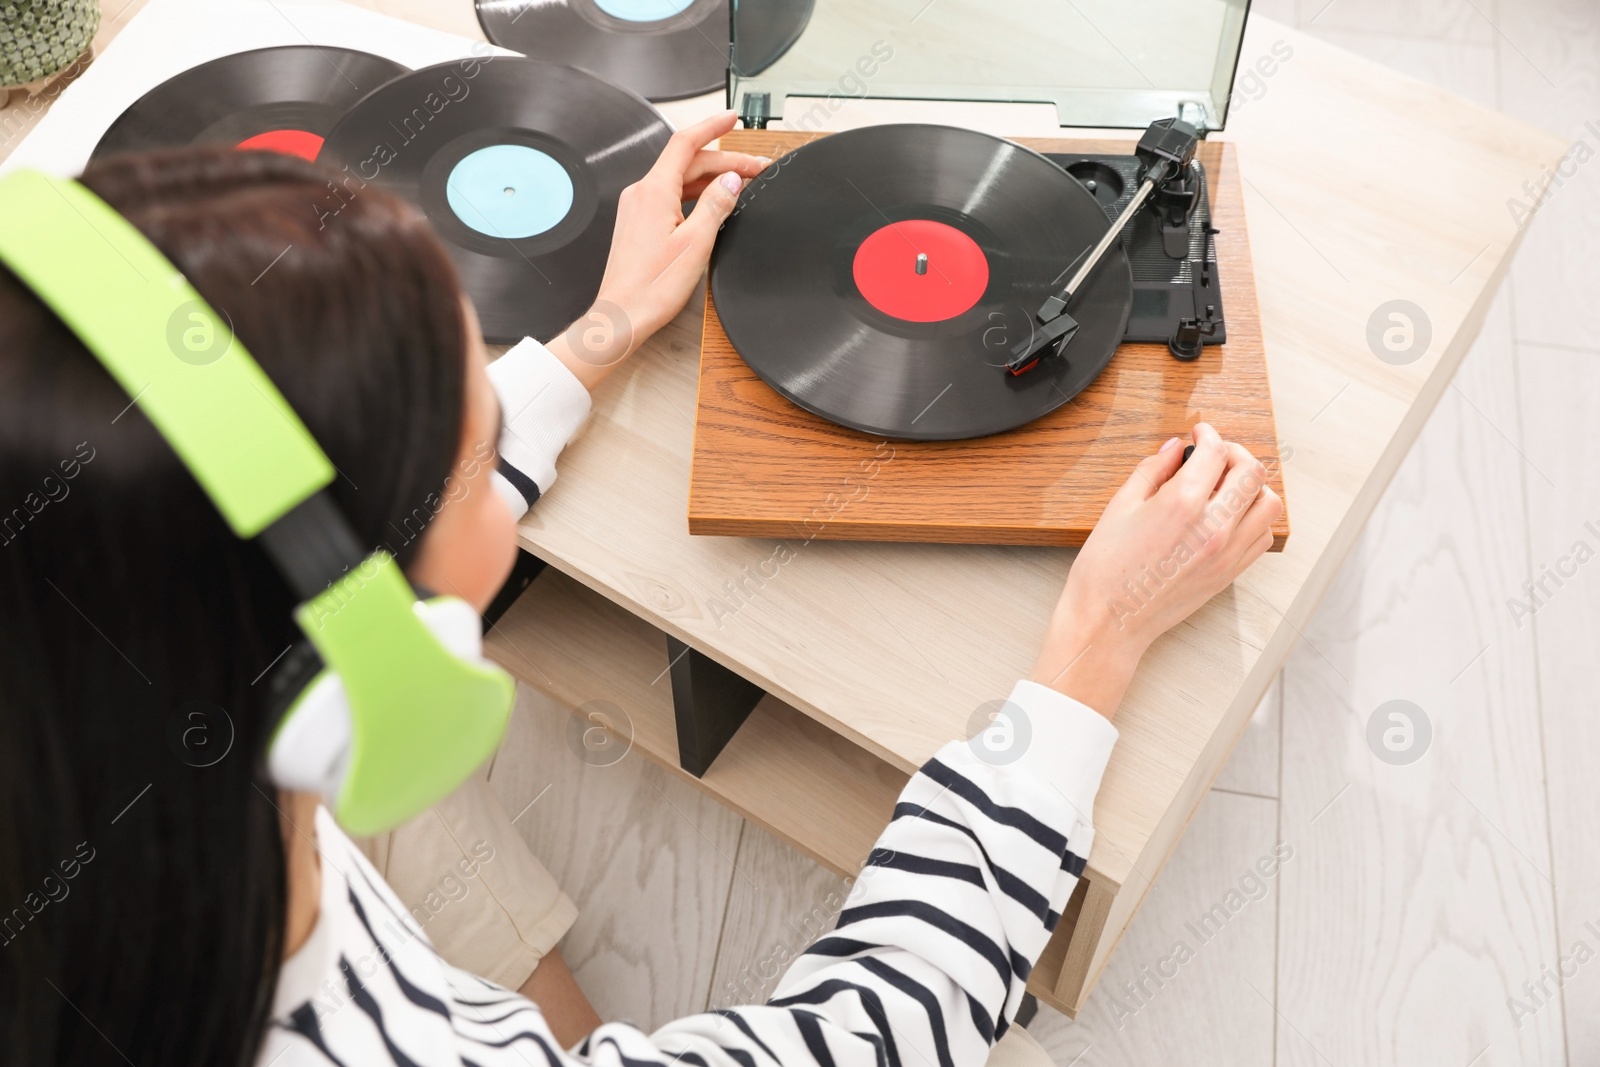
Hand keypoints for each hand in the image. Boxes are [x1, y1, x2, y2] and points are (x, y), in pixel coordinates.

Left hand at [545, 111, 768, 388]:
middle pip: (688, 163)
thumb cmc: (651, 288)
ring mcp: (638, 209)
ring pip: (680, 181)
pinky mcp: (639, 224)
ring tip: (742, 184)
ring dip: (712, 179)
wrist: (622, 317)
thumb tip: (732, 181)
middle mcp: (642, 194)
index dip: (712, 127)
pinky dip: (696, 195)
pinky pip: (672, 198)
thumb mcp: (696, 243)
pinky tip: (714, 205)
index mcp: (654, 191)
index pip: (685, 143)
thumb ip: (716, 205)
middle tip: (757, 168)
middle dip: (724, 161)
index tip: (732, 118)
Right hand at [1031, 423, 1281, 717]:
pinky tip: (1228, 515)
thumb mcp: (1120, 506)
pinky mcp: (1230, 573)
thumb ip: (1152, 470)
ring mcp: (1227, 552)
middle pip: (1251, 471)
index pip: (1214, 451)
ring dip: (1251, 486)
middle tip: (1214, 454)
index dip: (1206, 433)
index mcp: (1183, 503)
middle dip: (1233, 453)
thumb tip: (1173, 449)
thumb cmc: (1106, 569)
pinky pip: (1262, 536)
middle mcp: (1214, 526)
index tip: (1198, 432)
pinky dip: (1253, 518)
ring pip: (1267, 503)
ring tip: (1225, 485)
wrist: (1108, 621)